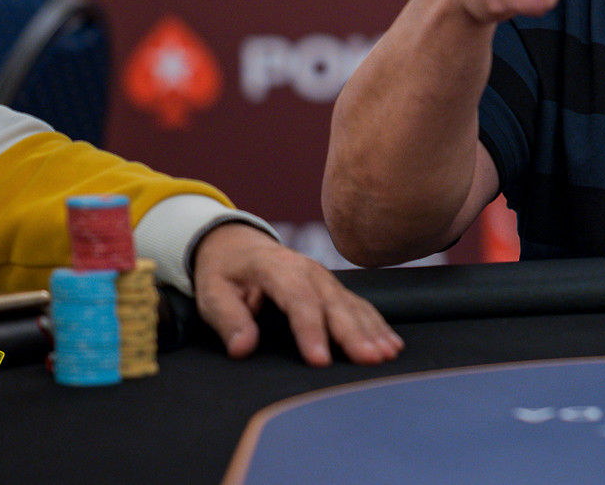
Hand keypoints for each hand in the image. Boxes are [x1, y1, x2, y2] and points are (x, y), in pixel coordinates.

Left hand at [190, 222, 403, 365]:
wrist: (237, 244)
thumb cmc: (224, 272)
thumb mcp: (212, 293)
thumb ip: (228, 319)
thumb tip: (242, 348)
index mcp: (275, 268)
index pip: (297, 299)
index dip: (310, 330)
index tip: (320, 360)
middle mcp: (308, 270)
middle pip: (334, 304)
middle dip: (353, 333)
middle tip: (370, 360)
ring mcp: (325, 278)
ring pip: (352, 305)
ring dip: (371, 331)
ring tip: (386, 355)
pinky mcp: (333, 289)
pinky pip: (360, 306)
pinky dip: (377, 325)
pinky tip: (392, 343)